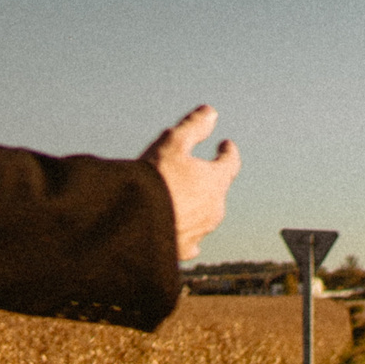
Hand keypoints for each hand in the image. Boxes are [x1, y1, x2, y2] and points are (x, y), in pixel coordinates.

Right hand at [141, 105, 240, 259]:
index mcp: (215, 182)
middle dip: (207, 179)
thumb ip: (193, 128)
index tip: (225, 145)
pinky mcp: (184, 250)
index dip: (227, 152)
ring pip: (203, 215)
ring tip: (177, 197)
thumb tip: (211, 113)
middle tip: (192, 169)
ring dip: (195, 205)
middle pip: (216, 191)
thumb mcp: (172, 145)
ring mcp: (201, 231)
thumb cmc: (154, 180)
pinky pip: (190, 239)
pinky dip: (186, 231)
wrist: (134, 225)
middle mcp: (214, 209)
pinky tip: (180, 233)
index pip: (230, 163)